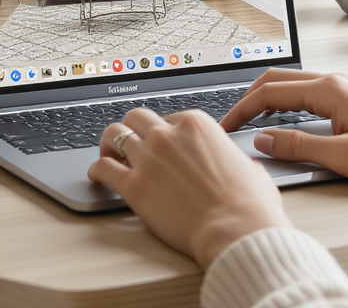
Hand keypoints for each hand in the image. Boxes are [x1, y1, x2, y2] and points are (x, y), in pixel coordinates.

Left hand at [88, 108, 290, 269]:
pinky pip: (102, 168)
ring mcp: (148, 158)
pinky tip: (99, 177)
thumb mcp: (250, 167)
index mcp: (196, 125)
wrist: (236, 231)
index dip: (162, 132)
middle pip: (135, 117)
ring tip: (108, 155)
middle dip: (132, 129)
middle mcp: (167, 135)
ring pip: (113, 135)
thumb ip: (235, 160)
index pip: (167, 118)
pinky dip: (97, 171)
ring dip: (109, 144)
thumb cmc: (249, 204)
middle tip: (130, 142)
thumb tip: (241, 165)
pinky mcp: (133, 186)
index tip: (160, 144)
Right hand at [220, 69, 347, 186]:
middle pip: (276, 81)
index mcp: (328, 90)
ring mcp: (342, 88)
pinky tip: (282, 122)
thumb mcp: (343, 156)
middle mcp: (333, 82)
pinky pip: (306, 93)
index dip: (242, 110)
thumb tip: (262, 142)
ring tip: (250, 123)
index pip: (269, 93)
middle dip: (248, 100)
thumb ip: (298, 146)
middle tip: (231, 123)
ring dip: (266, 100)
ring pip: (291, 85)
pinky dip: (284, 104)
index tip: (226, 127)